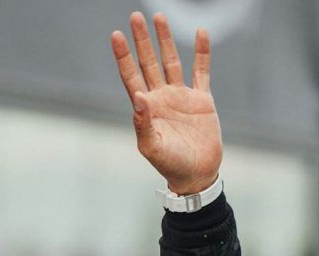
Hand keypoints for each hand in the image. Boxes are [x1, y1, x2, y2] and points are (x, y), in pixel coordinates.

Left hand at [111, 11, 221, 195]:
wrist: (196, 175)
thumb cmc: (171, 166)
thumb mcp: (152, 147)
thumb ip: (143, 124)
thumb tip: (138, 97)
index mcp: (147, 109)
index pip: (131, 77)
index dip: (123, 57)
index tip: (116, 35)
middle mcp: (161, 98)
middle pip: (148, 63)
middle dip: (142, 41)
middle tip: (135, 17)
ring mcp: (181, 97)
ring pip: (171, 61)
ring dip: (165, 40)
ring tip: (159, 16)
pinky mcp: (201, 100)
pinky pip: (201, 71)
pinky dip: (202, 53)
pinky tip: (200, 33)